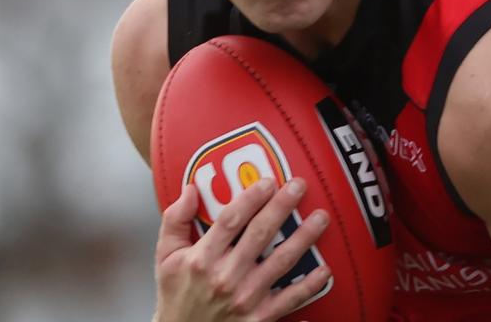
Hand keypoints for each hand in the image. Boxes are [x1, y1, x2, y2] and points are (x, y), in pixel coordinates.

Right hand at [153, 178, 330, 321]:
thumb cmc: (176, 295)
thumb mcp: (166, 257)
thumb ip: (175, 220)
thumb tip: (190, 189)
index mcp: (202, 258)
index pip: (230, 219)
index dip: (251, 197)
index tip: (268, 181)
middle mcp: (225, 277)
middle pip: (260, 233)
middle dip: (282, 206)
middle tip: (299, 187)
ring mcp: (245, 298)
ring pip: (281, 261)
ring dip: (304, 237)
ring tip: (320, 217)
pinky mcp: (260, 317)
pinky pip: (290, 298)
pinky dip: (309, 284)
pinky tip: (324, 269)